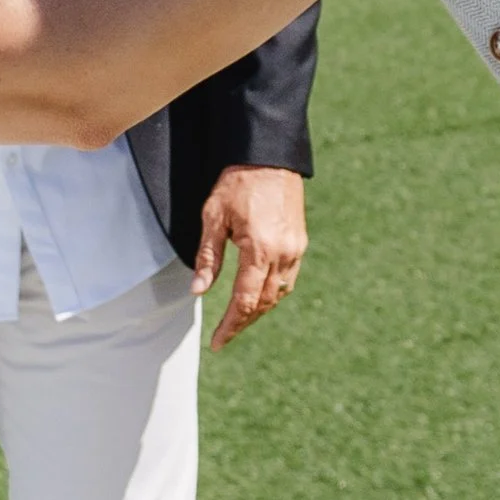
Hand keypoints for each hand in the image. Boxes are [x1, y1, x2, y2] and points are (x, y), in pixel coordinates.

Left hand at [190, 164, 306, 350]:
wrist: (269, 156)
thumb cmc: (238, 182)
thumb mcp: (213, 217)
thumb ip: (208, 257)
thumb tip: (198, 290)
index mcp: (260, 249)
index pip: (245, 301)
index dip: (231, 325)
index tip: (217, 342)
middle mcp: (283, 253)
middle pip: (264, 302)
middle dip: (243, 322)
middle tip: (224, 335)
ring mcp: (296, 248)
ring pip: (280, 293)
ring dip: (259, 310)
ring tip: (239, 320)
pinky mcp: (300, 241)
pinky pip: (289, 278)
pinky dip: (273, 293)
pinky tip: (259, 295)